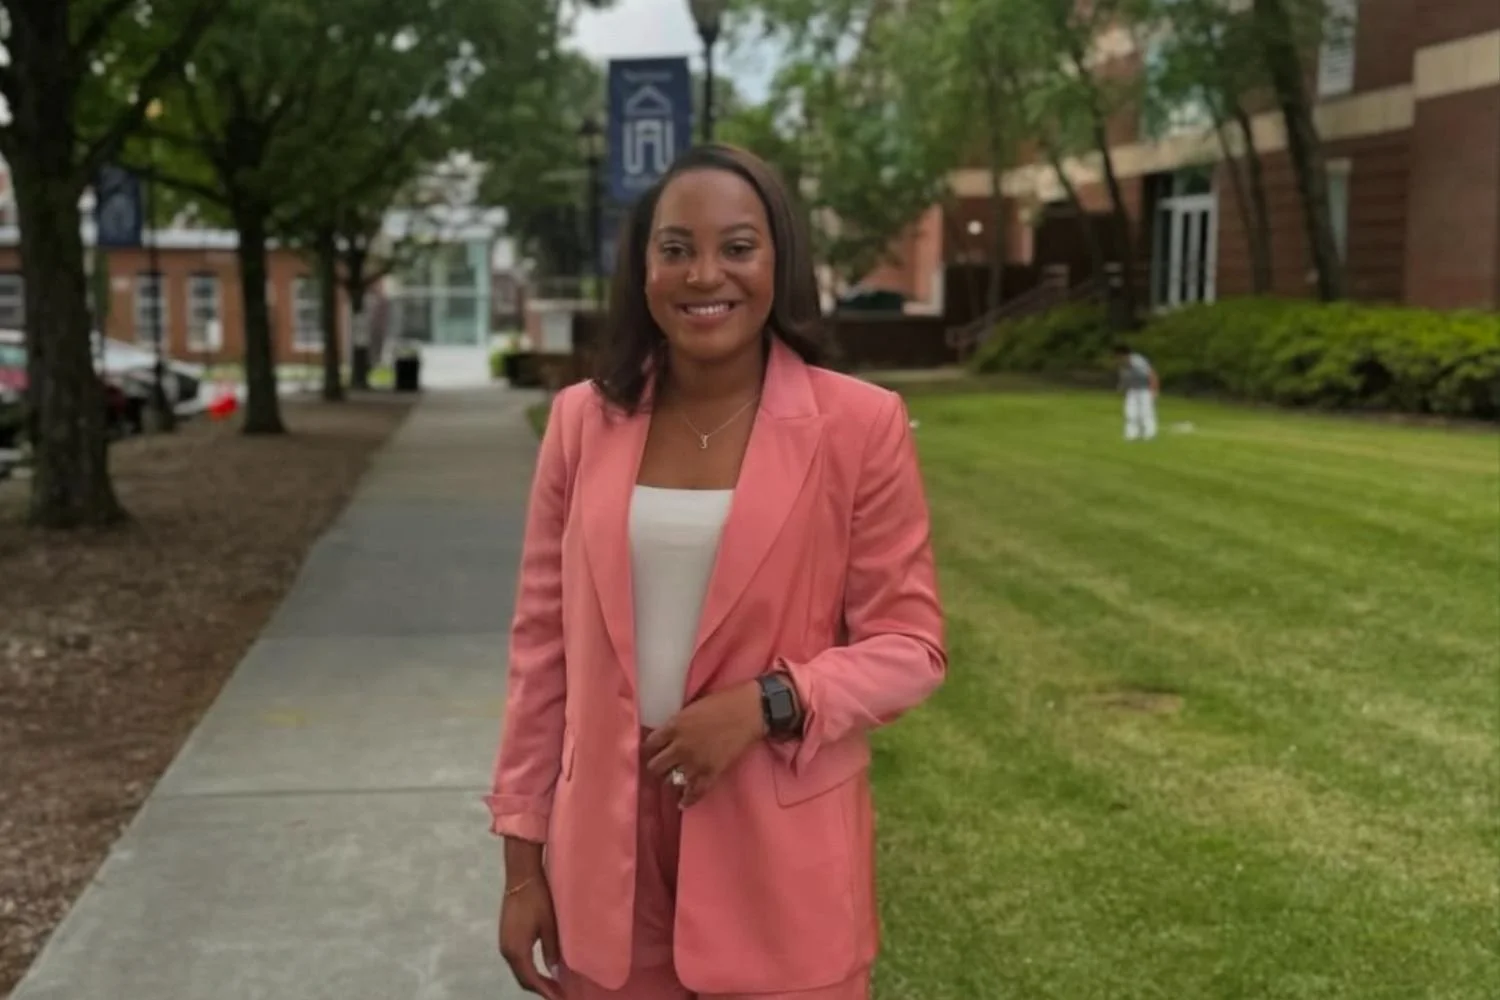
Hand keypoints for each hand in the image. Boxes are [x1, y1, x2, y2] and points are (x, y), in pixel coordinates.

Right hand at [498, 876, 562, 999]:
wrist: (521, 877)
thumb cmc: (538, 899)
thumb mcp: (549, 926)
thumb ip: (551, 951)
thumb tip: (554, 972)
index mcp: (517, 951)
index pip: (531, 980)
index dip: (546, 992)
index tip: (560, 998)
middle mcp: (507, 951)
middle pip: (523, 979)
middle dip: (540, 989)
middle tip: (559, 994)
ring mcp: (504, 944)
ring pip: (519, 971)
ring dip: (534, 980)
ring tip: (553, 986)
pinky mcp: (506, 937)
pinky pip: (517, 961)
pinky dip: (529, 970)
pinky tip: (541, 970)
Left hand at [644, 680, 765, 807]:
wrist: (749, 711)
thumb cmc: (723, 702)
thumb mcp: (692, 707)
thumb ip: (678, 722)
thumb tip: (669, 732)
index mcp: (674, 726)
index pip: (650, 744)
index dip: (650, 748)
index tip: (653, 750)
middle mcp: (680, 747)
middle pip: (656, 766)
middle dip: (658, 765)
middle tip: (663, 765)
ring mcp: (695, 762)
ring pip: (671, 781)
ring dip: (672, 779)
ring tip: (674, 779)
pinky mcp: (711, 773)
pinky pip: (694, 792)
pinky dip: (687, 799)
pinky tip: (682, 803)